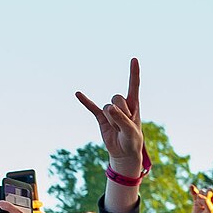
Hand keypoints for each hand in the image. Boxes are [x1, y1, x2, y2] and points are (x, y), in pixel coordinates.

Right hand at [74, 58, 143, 175]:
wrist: (123, 153)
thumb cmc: (132, 141)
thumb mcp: (131, 131)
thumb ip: (122, 119)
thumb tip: (109, 108)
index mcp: (134, 104)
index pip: (134, 85)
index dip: (134, 72)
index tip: (134, 59)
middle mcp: (122, 104)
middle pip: (117, 99)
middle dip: (121, 113)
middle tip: (125, 126)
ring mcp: (110, 111)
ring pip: (108, 108)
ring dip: (113, 121)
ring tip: (118, 130)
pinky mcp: (100, 118)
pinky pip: (92, 108)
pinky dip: (85, 101)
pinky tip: (78, 93)